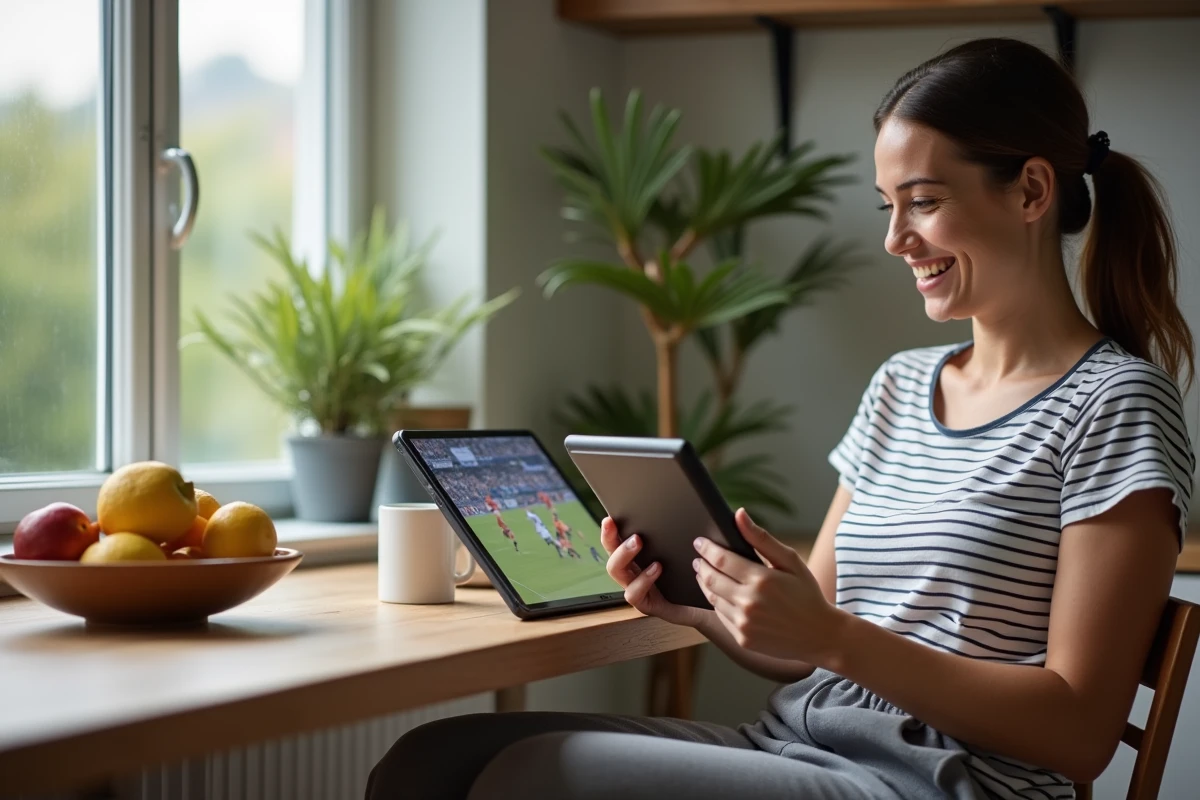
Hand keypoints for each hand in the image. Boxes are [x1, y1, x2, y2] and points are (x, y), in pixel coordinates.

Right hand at [601, 517, 709, 628]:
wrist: (706, 605)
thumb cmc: (693, 577)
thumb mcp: (682, 552)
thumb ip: (672, 534)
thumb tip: (674, 508)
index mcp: (637, 559)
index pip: (616, 542)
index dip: (609, 531)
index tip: (609, 519)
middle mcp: (632, 573)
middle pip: (610, 553)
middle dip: (611, 539)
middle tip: (622, 527)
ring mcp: (637, 589)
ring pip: (616, 572)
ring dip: (624, 554)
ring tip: (638, 542)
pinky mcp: (646, 605)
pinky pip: (634, 593)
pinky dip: (643, 579)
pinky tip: (656, 568)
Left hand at [693, 508, 842, 665]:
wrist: (820, 635)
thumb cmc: (807, 594)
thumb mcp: (790, 561)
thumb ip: (762, 538)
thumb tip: (739, 514)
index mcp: (762, 580)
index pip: (722, 559)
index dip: (707, 548)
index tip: (699, 542)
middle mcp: (749, 603)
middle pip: (711, 578)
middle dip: (701, 565)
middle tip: (698, 558)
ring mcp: (744, 623)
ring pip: (712, 598)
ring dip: (704, 583)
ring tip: (704, 573)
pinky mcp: (742, 639)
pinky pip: (720, 615)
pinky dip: (715, 601)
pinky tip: (718, 594)